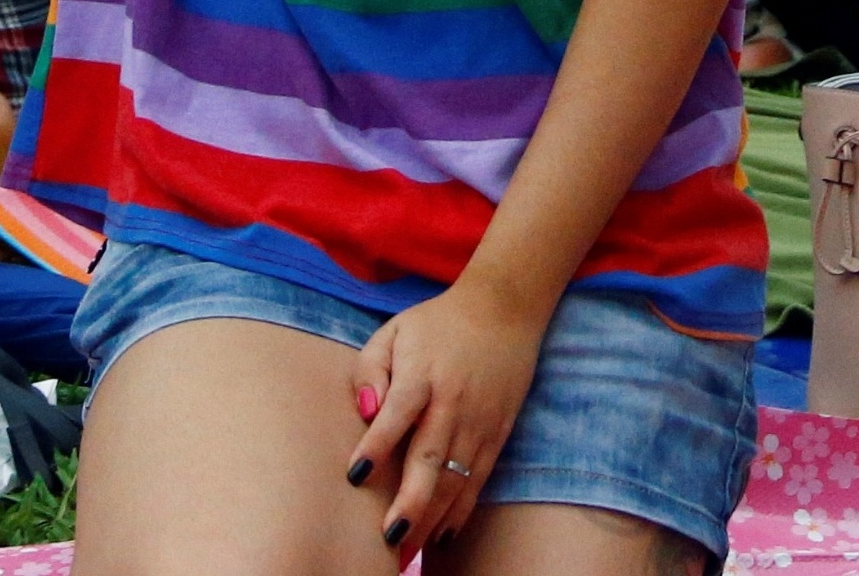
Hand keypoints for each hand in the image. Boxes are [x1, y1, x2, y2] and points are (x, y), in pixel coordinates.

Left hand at [345, 277, 546, 560]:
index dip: (377, 445)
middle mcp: (453, 400)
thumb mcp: (394, 331)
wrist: (504, 309)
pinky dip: (461, 510)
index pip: (398, 413)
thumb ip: (370, 368)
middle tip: (389, 536)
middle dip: (411, 500)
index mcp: (423, 373)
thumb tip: (364, 410)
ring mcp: (479, 420)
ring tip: (408, 549)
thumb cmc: (437, 324)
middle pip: (432, 456)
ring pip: (456, 477)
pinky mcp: (498, 433)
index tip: (355, 475)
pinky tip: (442, 536)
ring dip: (433, 516)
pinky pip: (478, 479)